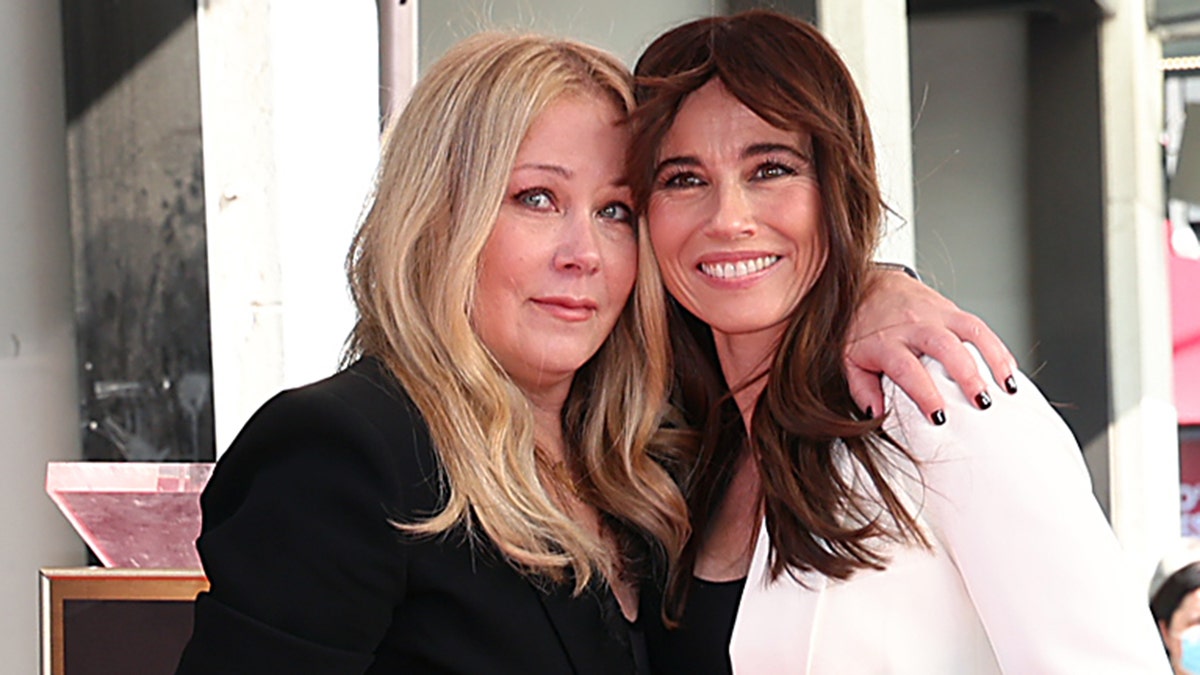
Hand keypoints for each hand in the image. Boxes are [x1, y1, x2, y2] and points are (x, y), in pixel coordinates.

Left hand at [845, 268, 1016, 423]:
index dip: (924, 393)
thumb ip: (863, 389)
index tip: (939, 417)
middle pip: (943, 346)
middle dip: (967, 375)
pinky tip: (1008, 368)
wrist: (865, 285)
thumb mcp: (849, 360)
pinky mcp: (949, 308)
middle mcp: (911, 324)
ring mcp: (934, 313)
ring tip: (1007, 386)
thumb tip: (877, 413)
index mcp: (885, 341)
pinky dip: (997, 347)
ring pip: (970, 330)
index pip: (906, 368)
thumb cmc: (859, 328)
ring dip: (993, 358)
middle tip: (981, 402)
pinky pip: (978, 325)